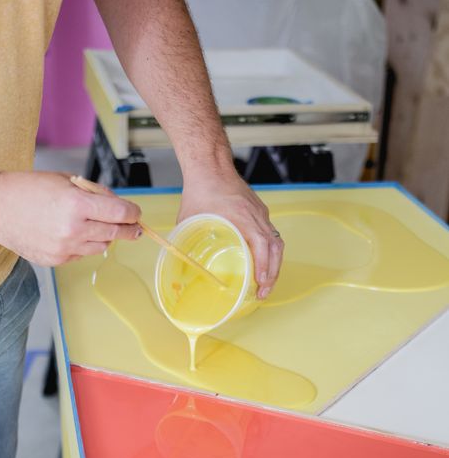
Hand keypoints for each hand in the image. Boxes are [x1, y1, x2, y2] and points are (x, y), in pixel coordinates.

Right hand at [0, 171, 141, 265]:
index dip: (133, 213)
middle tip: (135, 228)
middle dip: (129, 230)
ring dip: (106, 236)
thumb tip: (118, 205)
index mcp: (77, 204)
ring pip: (102, 246)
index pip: (120, 213)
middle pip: (116, 233)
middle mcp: (73, 229)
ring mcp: (65, 248)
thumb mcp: (67, 181)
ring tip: (95, 225)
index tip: (136, 214)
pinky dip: (84, 244)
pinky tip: (72, 233)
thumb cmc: (30, 189)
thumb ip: (95, 193)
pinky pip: (82, 253)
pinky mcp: (57, 260)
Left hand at [178, 171, 283, 298]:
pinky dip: (270, 252)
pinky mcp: (259, 211)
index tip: (260, 283)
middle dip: (272, 273)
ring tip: (265, 282)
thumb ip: (187, 241)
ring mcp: (260, 213)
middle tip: (263, 292)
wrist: (210, 165)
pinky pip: (271, 234)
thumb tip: (180, 263)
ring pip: (276, 242)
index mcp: (242, 216)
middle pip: (275, 247)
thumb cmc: (200, 189)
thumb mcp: (189, 218)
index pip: (262, 244)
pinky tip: (263, 263)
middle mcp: (256, 216)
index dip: (264, 265)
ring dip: (274, 264)